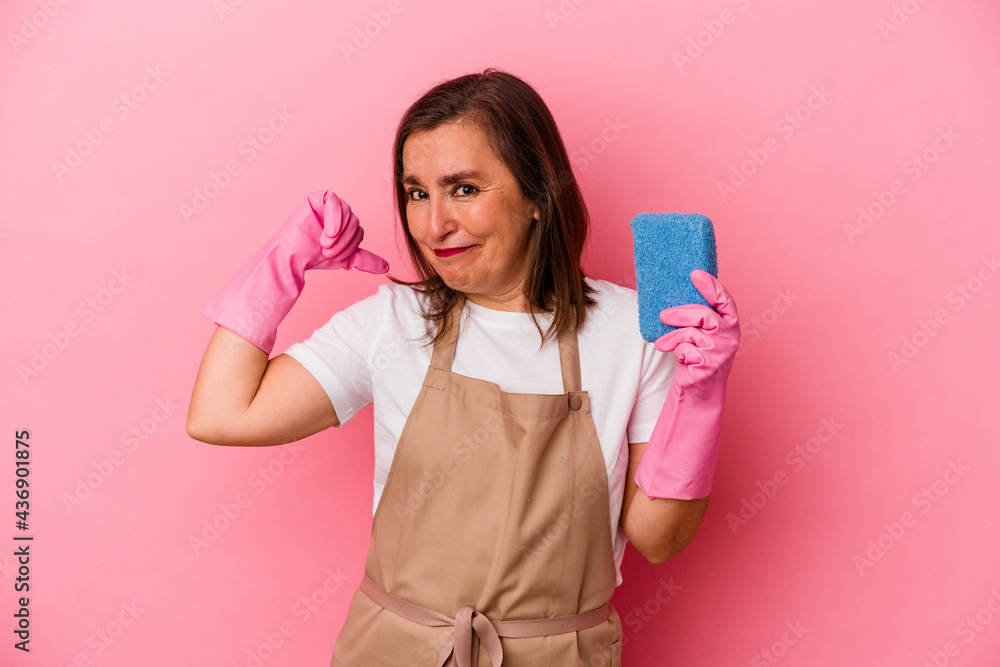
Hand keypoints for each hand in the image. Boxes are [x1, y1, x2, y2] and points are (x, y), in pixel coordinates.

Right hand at [308, 191, 388, 273]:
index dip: (350, 245)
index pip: (359, 230)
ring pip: (348, 212)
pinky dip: (334, 218)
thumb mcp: (344, 258)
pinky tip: (328, 232)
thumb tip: (386, 267)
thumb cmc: (313, 257)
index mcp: (345, 223)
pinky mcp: (316, 197)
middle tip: (328, 251)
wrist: (293, 258)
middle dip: (344, 241)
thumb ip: (363, 259)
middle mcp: (338, 211)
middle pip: (355, 220)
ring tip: (324, 244)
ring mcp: (327, 203)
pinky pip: (333, 200)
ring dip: (338, 234)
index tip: (334, 257)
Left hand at [654, 270, 739, 393]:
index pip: (725, 301)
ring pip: (691, 334)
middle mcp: (730, 336)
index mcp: (730, 323)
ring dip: (673, 338)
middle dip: (680, 314)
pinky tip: (681, 360)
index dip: (711, 286)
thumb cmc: (697, 354)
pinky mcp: (708, 366)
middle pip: (704, 315)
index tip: (695, 273)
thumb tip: (672, 298)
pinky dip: (678, 354)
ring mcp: (721, 352)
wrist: (699, 388)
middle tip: (663, 315)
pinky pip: (685, 351)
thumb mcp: (700, 333)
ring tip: (662, 344)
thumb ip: (696, 317)